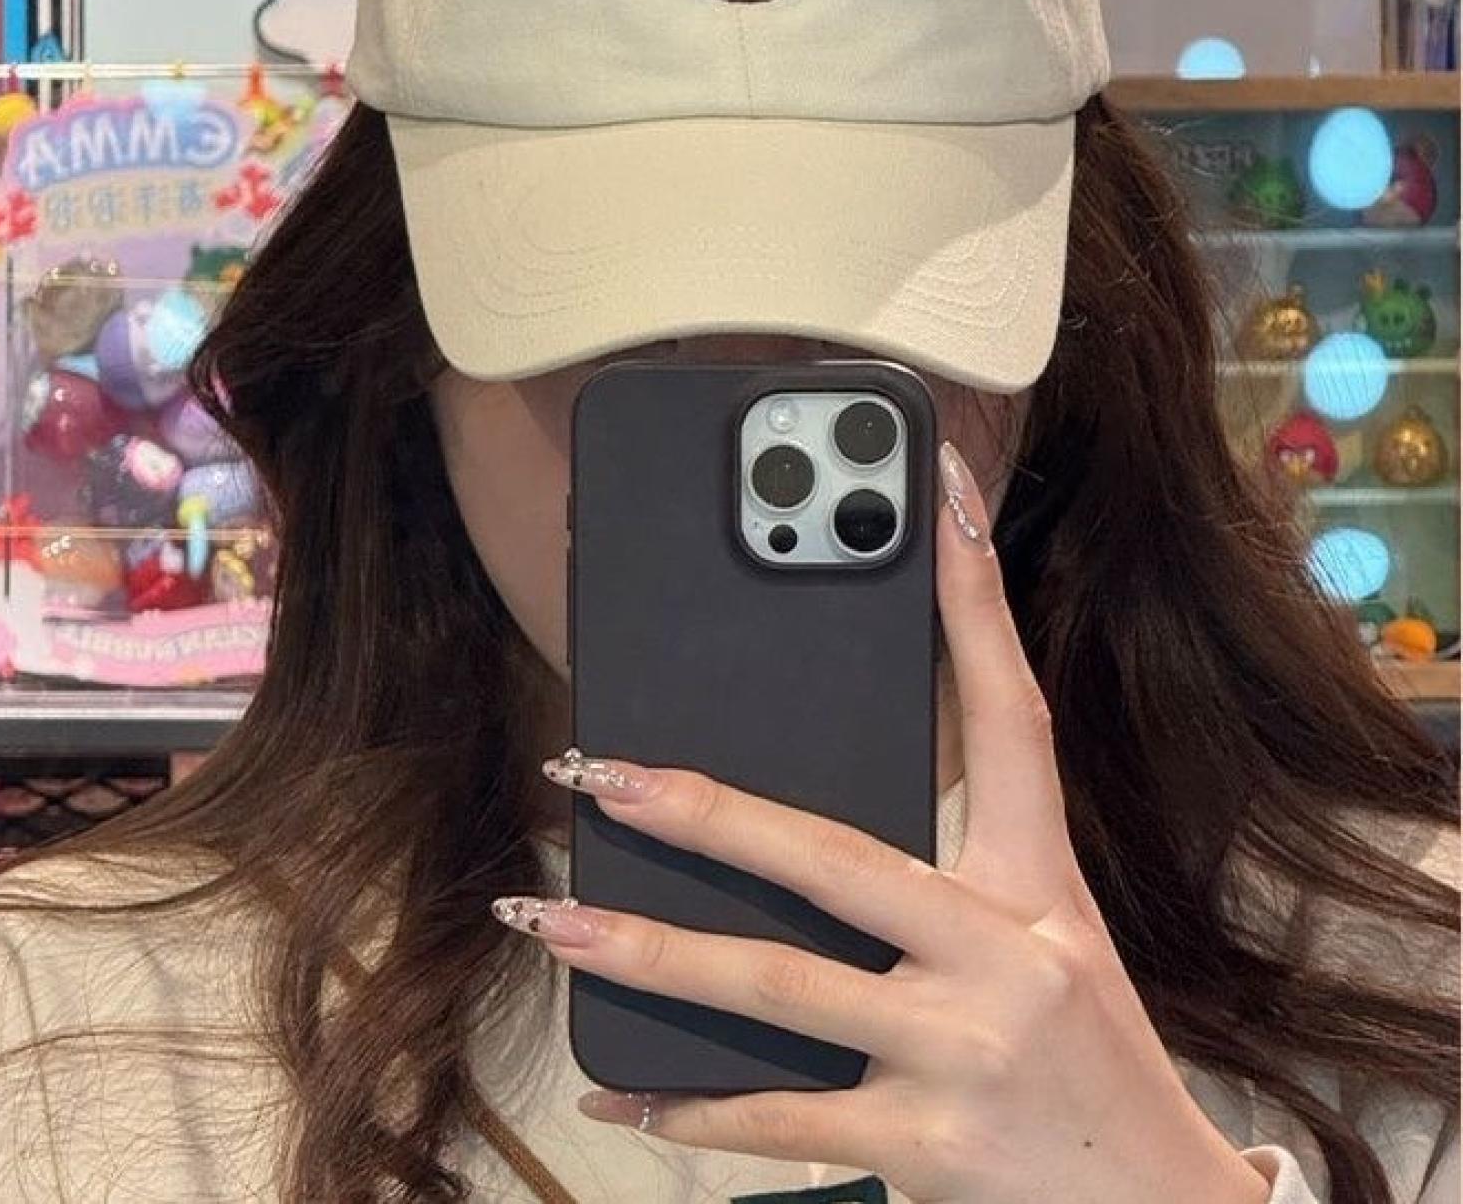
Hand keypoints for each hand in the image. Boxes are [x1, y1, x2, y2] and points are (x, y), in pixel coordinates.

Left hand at [493, 440, 1270, 1203]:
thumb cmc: (1085, 1059)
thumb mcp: (1043, 943)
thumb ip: (944, 882)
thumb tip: (793, 829)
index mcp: (1038, 884)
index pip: (1010, 715)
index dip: (976, 602)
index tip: (942, 497)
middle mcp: (1006, 953)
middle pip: (835, 852)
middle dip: (702, 807)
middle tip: (597, 766)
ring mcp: (967, 1050)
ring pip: (776, 981)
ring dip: (645, 950)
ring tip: (550, 911)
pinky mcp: (930, 1146)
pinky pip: (781, 1121)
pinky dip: (690, 1106)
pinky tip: (616, 1089)